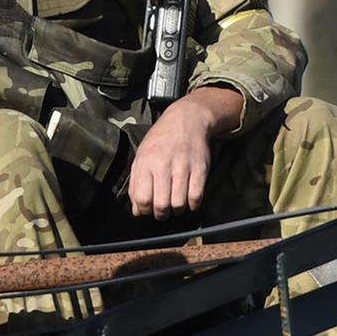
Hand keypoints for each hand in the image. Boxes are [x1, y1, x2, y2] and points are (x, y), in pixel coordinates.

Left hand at [128, 88, 243, 218]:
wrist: (186, 120)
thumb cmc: (160, 141)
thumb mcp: (141, 156)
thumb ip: (136, 183)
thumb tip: (137, 211)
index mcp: (145, 162)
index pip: (142, 198)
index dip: (144, 210)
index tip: (147, 209)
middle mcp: (163, 164)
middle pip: (161, 205)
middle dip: (161, 214)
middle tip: (162, 211)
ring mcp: (183, 167)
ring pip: (179, 204)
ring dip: (177, 210)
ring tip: (175, 205)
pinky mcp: (200, 169)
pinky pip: (196, 197)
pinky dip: (192, 205)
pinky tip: (189, 199)